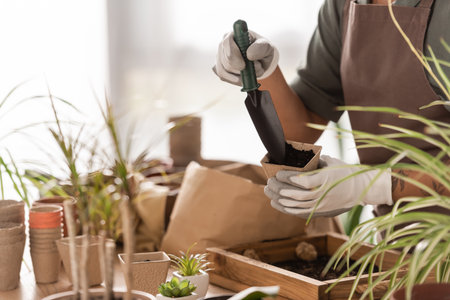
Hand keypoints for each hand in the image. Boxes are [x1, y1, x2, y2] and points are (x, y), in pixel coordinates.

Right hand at [213, 30, 278, 85]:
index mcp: (234, 34)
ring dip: (239, 75)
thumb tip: (249, 55)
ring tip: (251, 71)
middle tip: (254, 67)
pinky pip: (223, 77)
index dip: (234, 56)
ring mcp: (220, 56)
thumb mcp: (267, 46)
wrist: (260, 60)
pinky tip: (243, 78)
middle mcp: (224, 44)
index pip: (227, 43)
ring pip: (223, 70)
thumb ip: (260, 48)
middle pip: (226, 60)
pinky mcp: (220, 67)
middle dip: (240, 69)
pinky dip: (235, 80)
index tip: (244, 65)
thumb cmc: (262, 50)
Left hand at [264, 155, 392, 217]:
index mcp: (327, 179)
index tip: (278, 173)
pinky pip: (298, 213)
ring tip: (268, 191)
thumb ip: (313, 162)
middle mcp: (323, 194)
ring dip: (278, 198)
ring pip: (295, 205)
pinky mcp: (319, 212)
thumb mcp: (330, 162)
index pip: (304, 181)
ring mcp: (321, 206)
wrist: (360, 189)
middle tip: (269, 182)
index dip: (289, 178)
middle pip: (296, 194)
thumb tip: (294, 158)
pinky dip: (285, 208)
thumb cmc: (343, 172)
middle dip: (278, 188)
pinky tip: (275, 203)